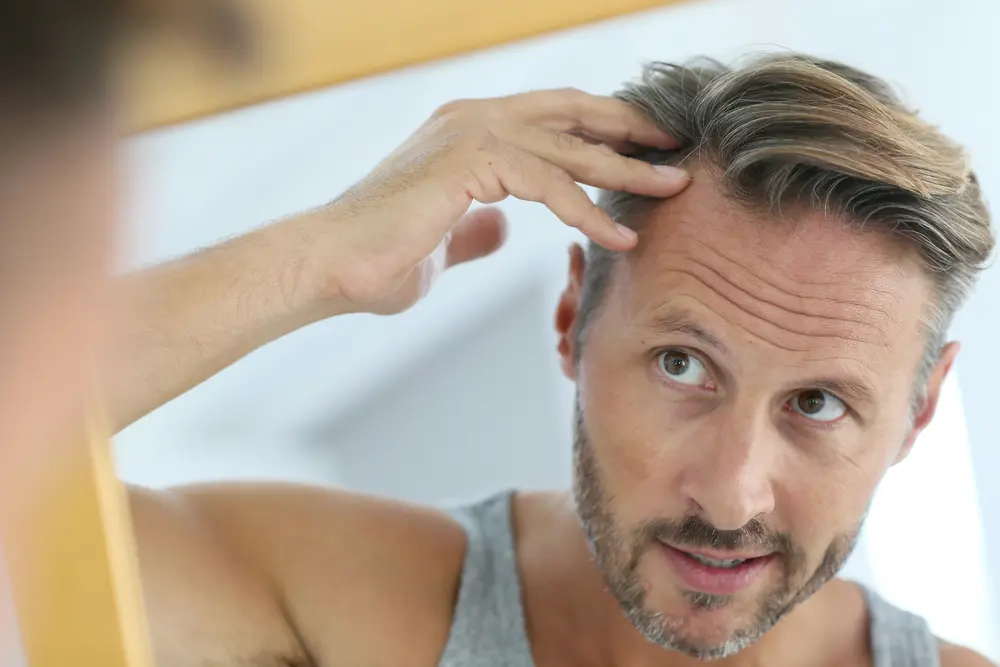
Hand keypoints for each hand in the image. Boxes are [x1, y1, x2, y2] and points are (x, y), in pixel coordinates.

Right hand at [289, 88, 689, 314]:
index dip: (601, 130)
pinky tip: (619, 236)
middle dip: (629, 131)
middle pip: (571, 114)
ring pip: (568, 147)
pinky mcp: (468, 162)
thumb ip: (476, 227)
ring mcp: (469, 134)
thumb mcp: (445, 241)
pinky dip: (588, 211)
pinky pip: (547, 184)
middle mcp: (472, 119)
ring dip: (625, 170)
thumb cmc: (378, 259)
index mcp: (468, 130)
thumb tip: (501, 227)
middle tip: (676, 149)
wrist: (328, 266)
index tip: (644, 150)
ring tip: (672, 190)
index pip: (550, 118)